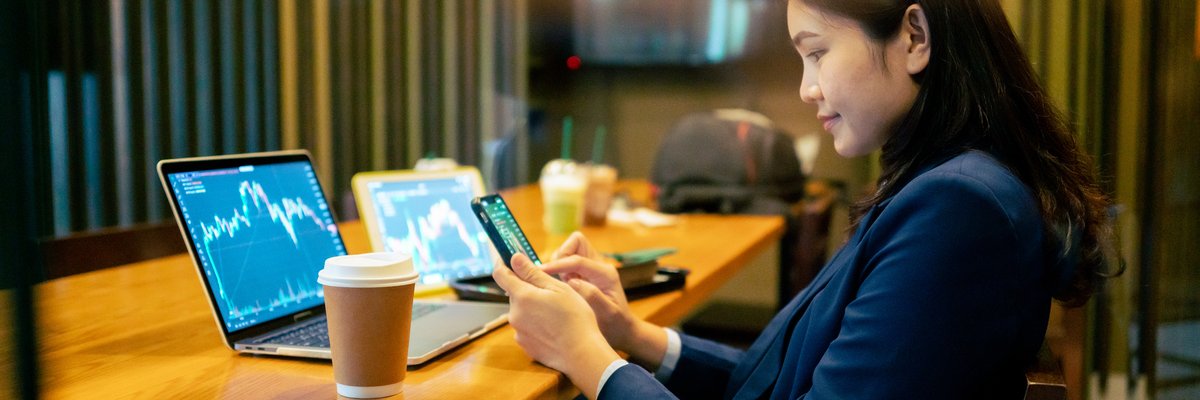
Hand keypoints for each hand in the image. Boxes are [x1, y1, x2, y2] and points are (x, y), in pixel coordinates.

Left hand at [492, 253, 619, 398]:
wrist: (581, 354)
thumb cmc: (574, 318)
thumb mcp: (557, 288)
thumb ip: (532, 273)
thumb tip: (514, 258)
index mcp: (522, 296)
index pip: (500, 274)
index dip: (503, 262)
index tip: (508, 257)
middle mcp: (514, 314)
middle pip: (514, 294)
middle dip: (527, 289)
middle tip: (550, 291)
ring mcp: (518, 331)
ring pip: (522, 311)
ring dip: (533, 307)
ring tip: (555, 313)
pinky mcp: (525, 344)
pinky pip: (527, 327)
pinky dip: (536, 324)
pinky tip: (553, 327)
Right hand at [542, 233, 667, 369]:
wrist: (622, 330)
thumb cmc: (616, 324)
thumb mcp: (607, 313)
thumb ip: (592, 295)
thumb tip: (572, 281)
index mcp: (606, 273)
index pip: (578, 259)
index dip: (559, 264)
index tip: (542, 271)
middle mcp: (599, 266)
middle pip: (576, 243)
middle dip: (561, 255)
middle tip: (555, 277)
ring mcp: (591, 269)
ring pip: (570, 250)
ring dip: (559, 263)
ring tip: (558, 284)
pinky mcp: (584, 274)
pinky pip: (568, 263)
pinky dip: (559, 270)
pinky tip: (559, 287)